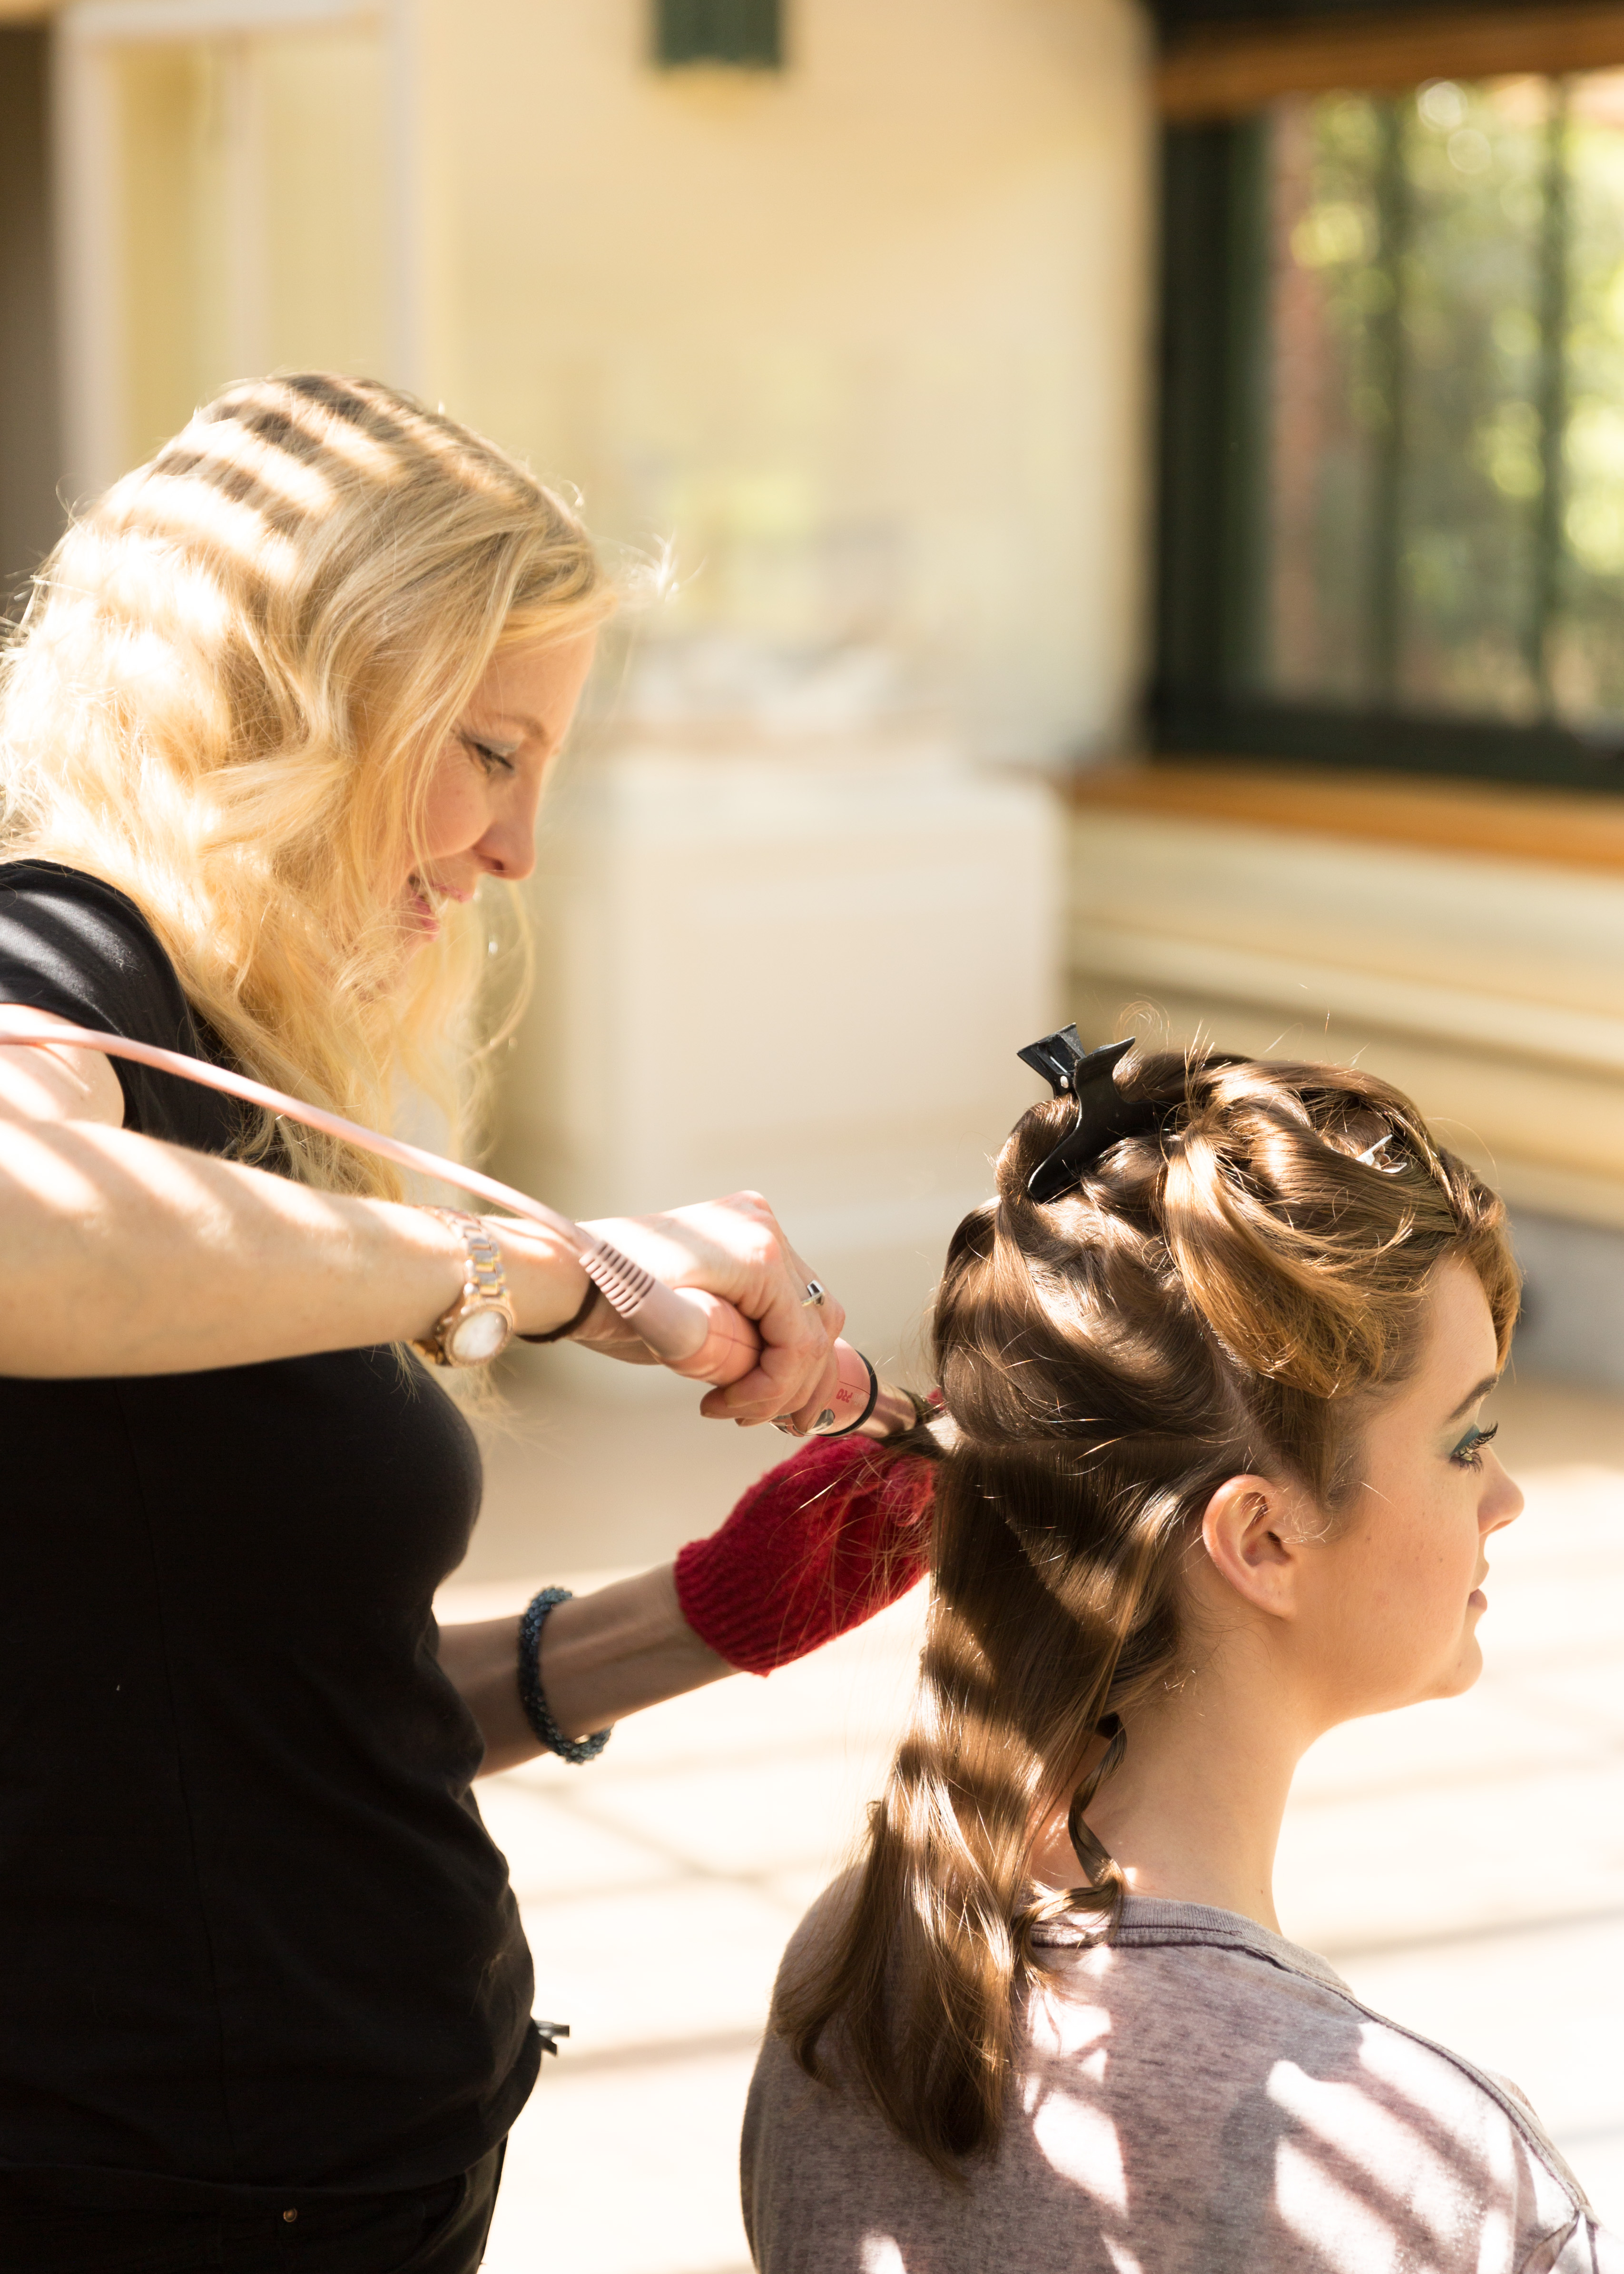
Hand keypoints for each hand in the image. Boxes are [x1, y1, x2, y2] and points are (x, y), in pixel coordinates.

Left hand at [574, 1193, 846, 1426]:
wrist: (570, 1270)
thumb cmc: (612, 1304)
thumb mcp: (675, 1337)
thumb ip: (736, 1355)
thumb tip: (775, 1379)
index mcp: (757, 1252)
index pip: (800, 1341)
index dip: (774, 1389)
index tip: (728, 1412)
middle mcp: (764, 1230)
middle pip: (816, 1326)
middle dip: (790, 1383)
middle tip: (750, 1419)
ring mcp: (756, 1229)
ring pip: (810, 1312)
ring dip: (792, 1364)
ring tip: (758, 1404)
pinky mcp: (743, 1240)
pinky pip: (786, 1297)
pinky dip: (778, 1337)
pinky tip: (755, 1369)